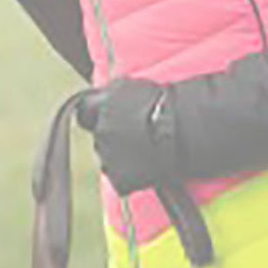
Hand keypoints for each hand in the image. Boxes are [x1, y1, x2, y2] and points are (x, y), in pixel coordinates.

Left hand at [74, 78, 180, 194]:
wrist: (184, 129)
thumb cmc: (164, 104)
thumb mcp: (132, 87)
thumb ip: (112, 95)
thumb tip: (102, 98)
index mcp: (101, 105)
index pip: (83, 113)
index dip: (94, 117)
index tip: (105, 122)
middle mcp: (101, 129)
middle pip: (100, 138)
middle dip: (112, 139)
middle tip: (135, 140)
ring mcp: (108, 155)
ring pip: (108, 160)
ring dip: (120, 158)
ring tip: (145, 153)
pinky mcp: (119, 178)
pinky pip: (120, 180)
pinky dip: (130, 178)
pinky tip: (147, 168)